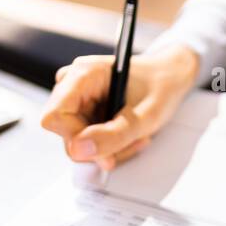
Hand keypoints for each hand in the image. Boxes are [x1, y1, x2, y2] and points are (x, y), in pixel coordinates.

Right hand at [40, 44, 199, 170]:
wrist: (170, 78)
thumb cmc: (161, 88)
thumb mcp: (144, 117)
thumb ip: (112, 136)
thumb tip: (77, 150)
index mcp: (83, 75)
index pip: (54, 117)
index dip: (75, 139)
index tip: (105, 151)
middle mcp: (73, 85)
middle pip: (66, 132)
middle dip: (100, 146)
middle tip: (134, 141)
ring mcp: (77, 99)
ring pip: (79, 142)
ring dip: (110, 148)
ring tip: (137, 136)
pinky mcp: (85, 111)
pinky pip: (89, 141)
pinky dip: (112, 145)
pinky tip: (130, 135)